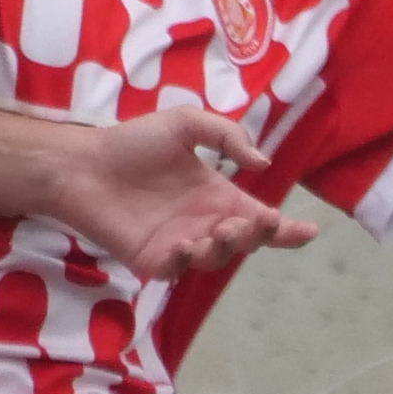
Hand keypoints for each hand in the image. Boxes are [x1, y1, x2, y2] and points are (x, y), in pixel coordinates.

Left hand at [45, 103, 315, 281]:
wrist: (82, 164)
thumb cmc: (132, 142)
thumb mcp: (185, 124)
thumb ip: (227, 136)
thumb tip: (262, 165)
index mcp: (218, 195)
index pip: (261, 217)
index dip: (287, 228)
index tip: (310, 230)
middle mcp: (205, 223)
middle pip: (247, 242)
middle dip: (258, 236)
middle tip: (251, 221)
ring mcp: (181, 244)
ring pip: (218, 258)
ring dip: (226, 247)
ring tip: (219, 230)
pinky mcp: (154, 259)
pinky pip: (180, 269)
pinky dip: (189, 260)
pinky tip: (186, 243)